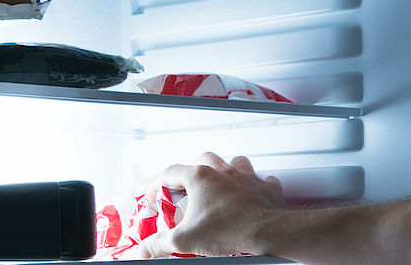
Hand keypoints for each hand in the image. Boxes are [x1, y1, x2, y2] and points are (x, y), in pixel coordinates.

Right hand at [135, 152, 288, 257]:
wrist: (266, 231)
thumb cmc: (229, 229)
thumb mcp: (185, 239)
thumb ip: (160, 243)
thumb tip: (144, 249)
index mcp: (200, 177)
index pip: (171, 172)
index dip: (158, 184)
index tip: (156, 197)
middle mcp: (224, 171)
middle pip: (202, 160)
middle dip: (192, 171)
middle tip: (187, 188)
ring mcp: (246, 177)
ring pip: (233, 162)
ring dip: (225, 171)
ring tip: (219, 185)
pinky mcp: (264, 187)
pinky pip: (260, 179)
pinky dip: (254, 185)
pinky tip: (250, 194)